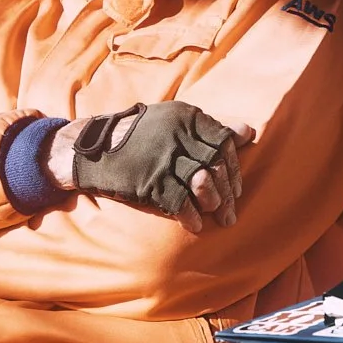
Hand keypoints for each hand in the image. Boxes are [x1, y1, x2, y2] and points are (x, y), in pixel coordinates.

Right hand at [45, 104, 255, 234]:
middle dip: (228, 192)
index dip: (234, 167)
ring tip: (219, 217)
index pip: (224, 141)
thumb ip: (209, 127)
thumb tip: (248, 132)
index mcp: (186, 117)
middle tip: (231, 211)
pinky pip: (180, 202)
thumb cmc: (138, 135)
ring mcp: (164, 158)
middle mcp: (178, 135)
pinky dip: (191, 216)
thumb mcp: (173, 120)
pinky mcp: (150, 180)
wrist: (93, 148)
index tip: (236, 186)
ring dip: (214, 204)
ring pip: (203, 184)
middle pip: (216, 165)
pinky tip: (195, 225)